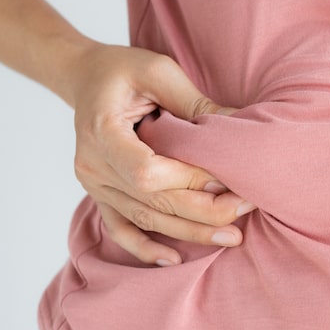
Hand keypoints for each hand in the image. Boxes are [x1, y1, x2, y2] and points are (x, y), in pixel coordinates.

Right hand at [69, 43, 255, 265]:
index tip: (228, 179)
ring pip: (144, 219)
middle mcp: (93, 165)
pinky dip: (144, 248)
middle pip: (152, 202)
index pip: (148, 172)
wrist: (84, 77)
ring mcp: (94, 184)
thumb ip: (194, 102)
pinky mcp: (100, 194)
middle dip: (202, 211)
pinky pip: (120, 228)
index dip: (189, 180)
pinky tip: (174, 259)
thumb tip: (239, 126)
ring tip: (230, 238)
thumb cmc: (123, 70)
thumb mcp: (158, 70)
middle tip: (245, 211)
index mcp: (102, 131)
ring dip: (189, 231)